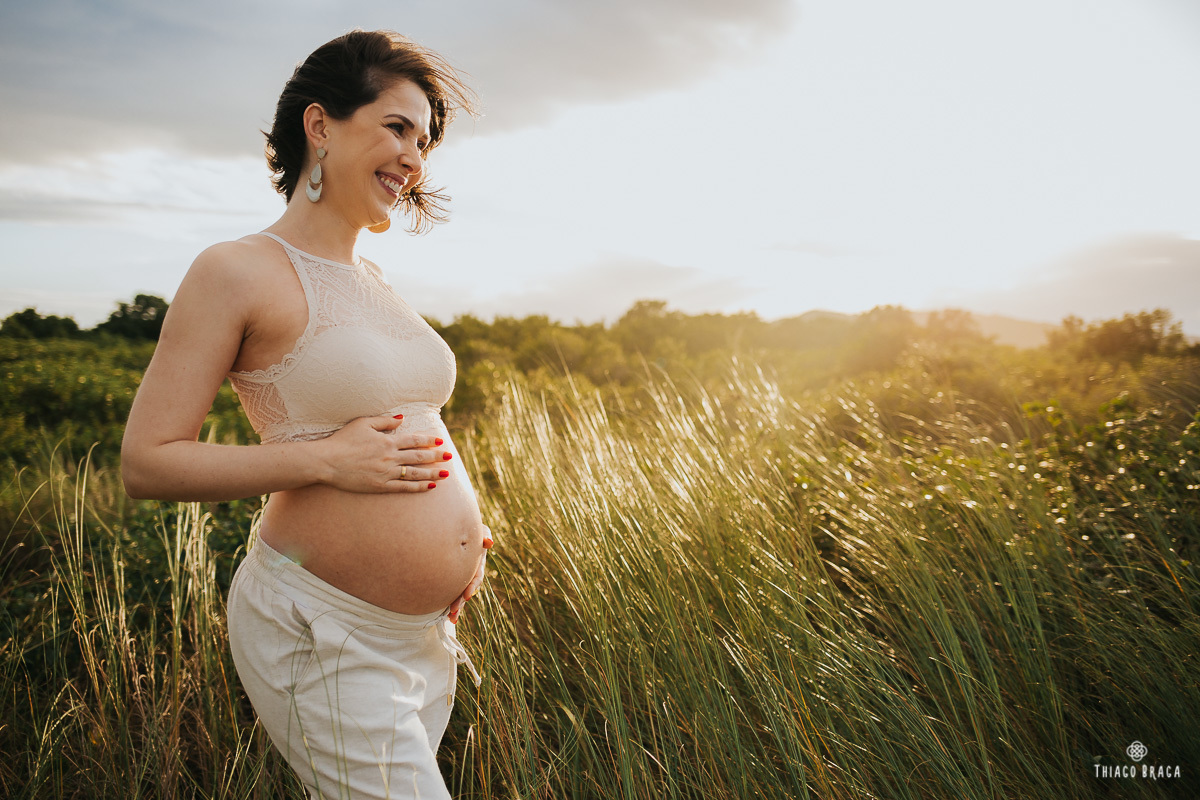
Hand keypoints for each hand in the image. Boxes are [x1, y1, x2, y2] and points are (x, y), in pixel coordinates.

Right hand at [309, 413, 453, 492]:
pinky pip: (404, 487)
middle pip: (419, 457)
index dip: (429, 440)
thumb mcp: (363, 423)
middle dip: (436, 456)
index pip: (414, 440)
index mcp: (388, 441)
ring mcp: (386, 473)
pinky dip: (418, 487)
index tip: (440, 441)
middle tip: (449, 456)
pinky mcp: (380, 486)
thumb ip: (384, 421)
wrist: (327, 461)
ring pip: (415, 473)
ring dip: (432, 473)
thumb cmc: (343, 440)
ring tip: (445, 474)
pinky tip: (429, 487)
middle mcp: (390, 457)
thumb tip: (402, 418)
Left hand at [448, 525, 493, 623]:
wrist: (454, 527)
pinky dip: (451, 605)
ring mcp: (463, 576)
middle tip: (454, 609)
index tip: (467, 594)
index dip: (472, 585)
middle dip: (462, 600)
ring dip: (458, 607)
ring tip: (451, 618)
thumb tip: (489, 543)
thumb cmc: (470, 526)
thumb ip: (484, 534)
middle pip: (468, 589)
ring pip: (461, 594)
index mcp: (478, 562)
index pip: (476, 575)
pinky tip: (448, 618)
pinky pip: (452, 593)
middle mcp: (471, 572)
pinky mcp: (453, 579)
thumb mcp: (479, 528)